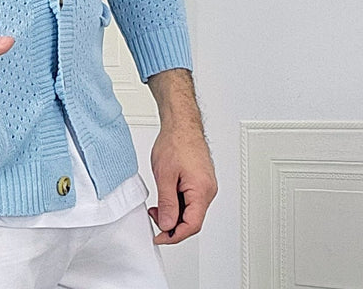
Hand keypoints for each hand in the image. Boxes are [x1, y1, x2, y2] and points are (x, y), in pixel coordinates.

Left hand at [147, 119, 216, 243]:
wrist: (181, 124)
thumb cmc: (175, 142)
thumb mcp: (164, 175)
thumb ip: (167, 203)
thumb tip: (167, 224)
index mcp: (202, 191)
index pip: (192, 225)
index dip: (174, 235)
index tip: (160, 237)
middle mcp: (208, 190)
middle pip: (193, 220)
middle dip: (173, 224)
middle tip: (154, 219)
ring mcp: (206, 185)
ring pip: (191, 210)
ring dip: (174, 213)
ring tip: (157, 207)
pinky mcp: (201, 181)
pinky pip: (191, 200)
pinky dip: (178, 204)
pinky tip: (167, 198)